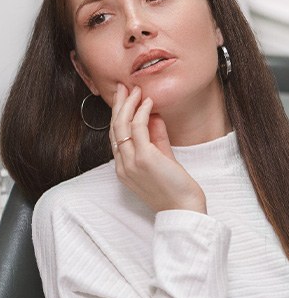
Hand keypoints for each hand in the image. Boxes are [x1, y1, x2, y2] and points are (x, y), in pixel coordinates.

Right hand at [110, 84, 206, 213]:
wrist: (183, 210)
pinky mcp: (144, 158)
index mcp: (123, 168)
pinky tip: (147, 102)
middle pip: (114, 128)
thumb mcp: (162, 159)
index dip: (118, 115)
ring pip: (121, 125)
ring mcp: (131, 162)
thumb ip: (156, 139)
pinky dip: (141, 112)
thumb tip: (153, 117)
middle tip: (123, 87)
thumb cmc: (175, 189)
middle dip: (118, 105)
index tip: (123, 99)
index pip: (115, 136)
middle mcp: (122, 165)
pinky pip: (138, 128)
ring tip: (135, 90)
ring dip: (128, 104)